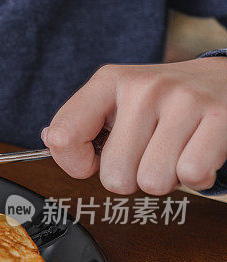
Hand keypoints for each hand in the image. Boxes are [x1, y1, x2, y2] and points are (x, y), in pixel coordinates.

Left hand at [43, 57, 226, 194]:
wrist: (224, 79)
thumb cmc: (163, 102)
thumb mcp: (117, 101)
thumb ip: (80, 123)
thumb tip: (52, 140)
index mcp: (109, 81)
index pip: (64, 136)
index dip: (75, 164)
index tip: (92, 160)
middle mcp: (143, 87)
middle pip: (114, 175)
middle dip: (131, 177)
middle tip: (147, 153)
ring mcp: (183, 100)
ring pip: (152, 182)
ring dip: (164, 179)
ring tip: (173, 151)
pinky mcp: (219, 116)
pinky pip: (191, 175)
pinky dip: (196, 177)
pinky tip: (197, 152)